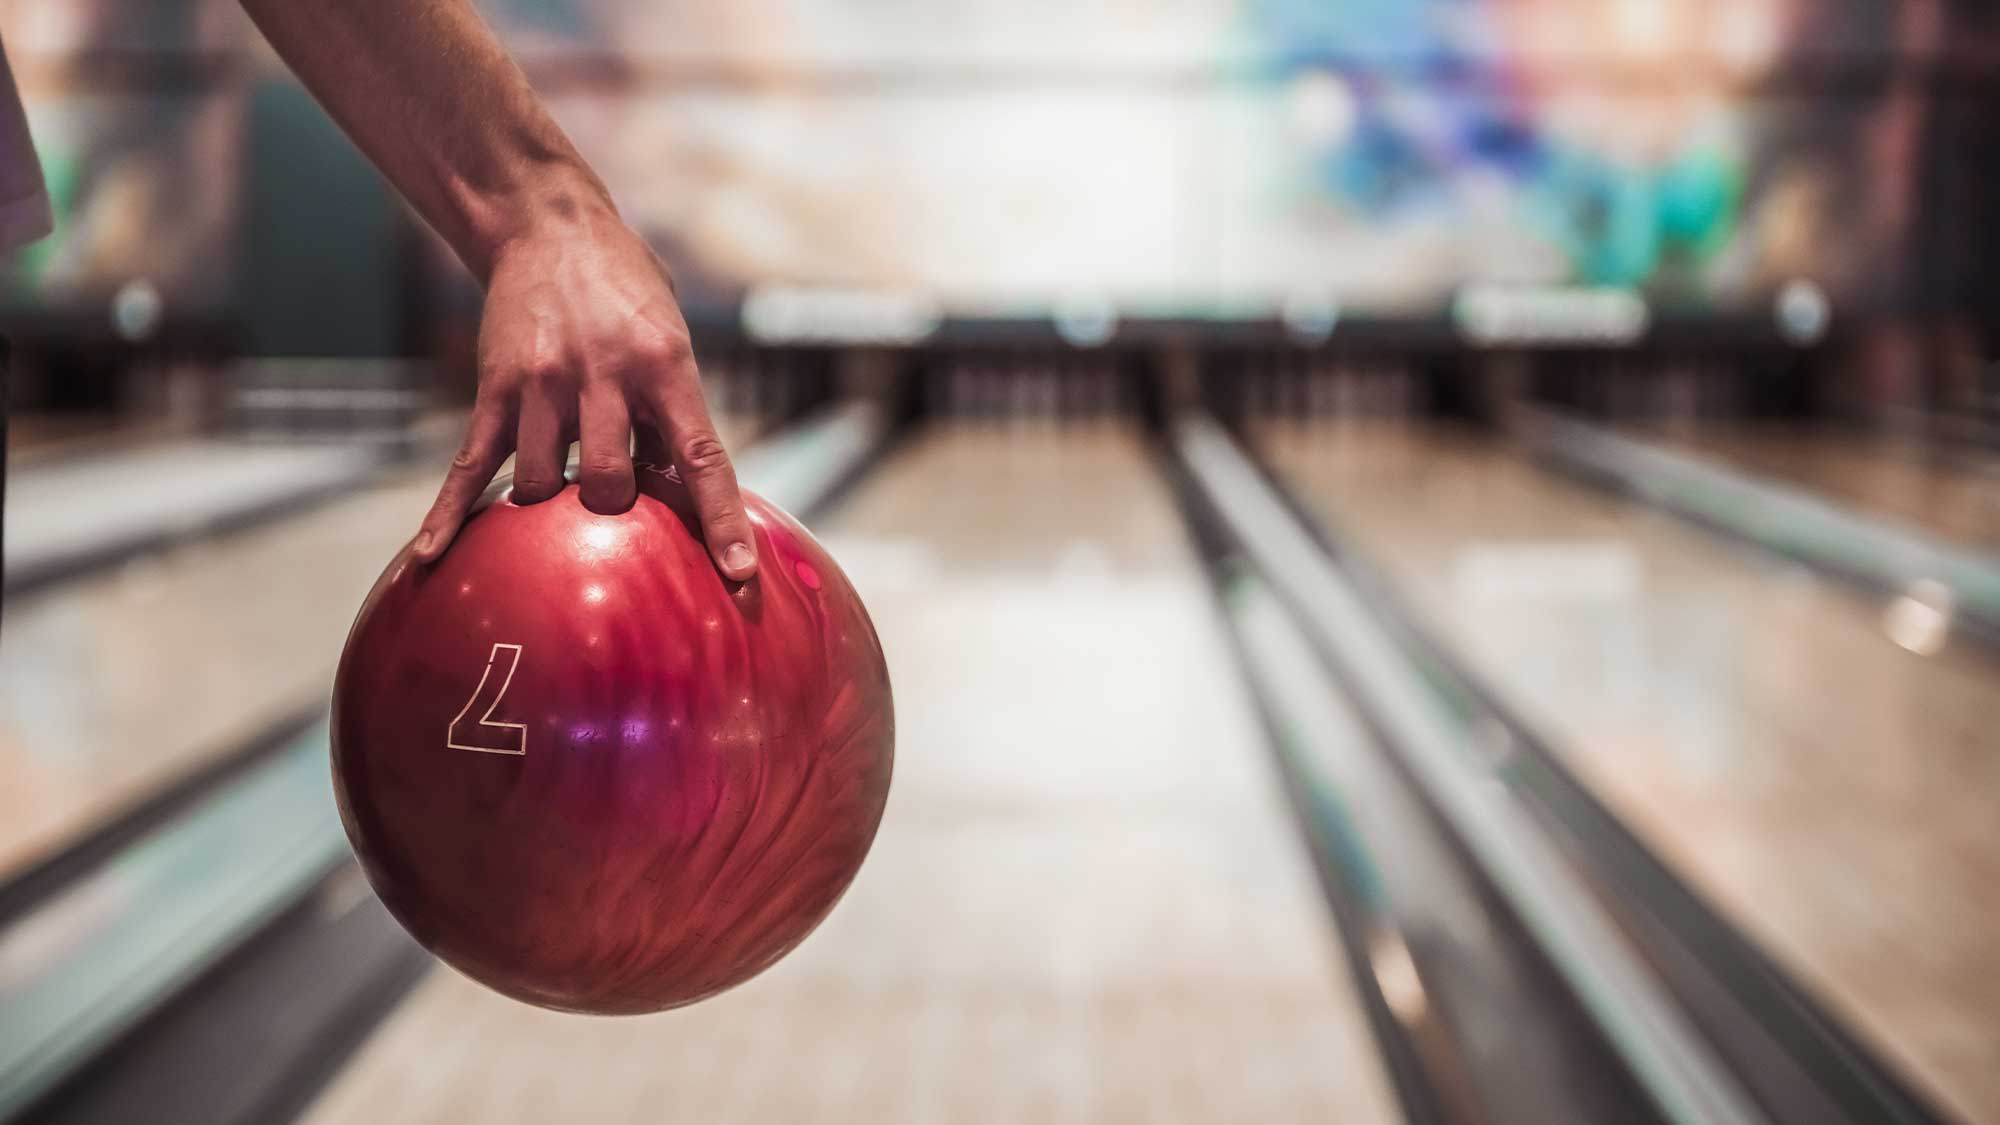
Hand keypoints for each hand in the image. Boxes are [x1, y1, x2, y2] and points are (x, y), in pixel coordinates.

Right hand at [410, 206, 756, 580]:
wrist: (549, 227)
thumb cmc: (626, 291)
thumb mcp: (671, 339)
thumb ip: (675, 412)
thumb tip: (678, 492)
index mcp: (665, 365)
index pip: (701, 456)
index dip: (721, 518)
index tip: (738, 571)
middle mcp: (603, 376)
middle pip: (610, 485)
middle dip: (616, 508)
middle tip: (616, 494)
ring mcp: (543, 384)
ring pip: (543, 486)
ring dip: (554, 505)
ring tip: (562, 483)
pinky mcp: (495, 389)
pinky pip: (472, 464)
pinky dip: (451, 515)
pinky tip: (431, 556)